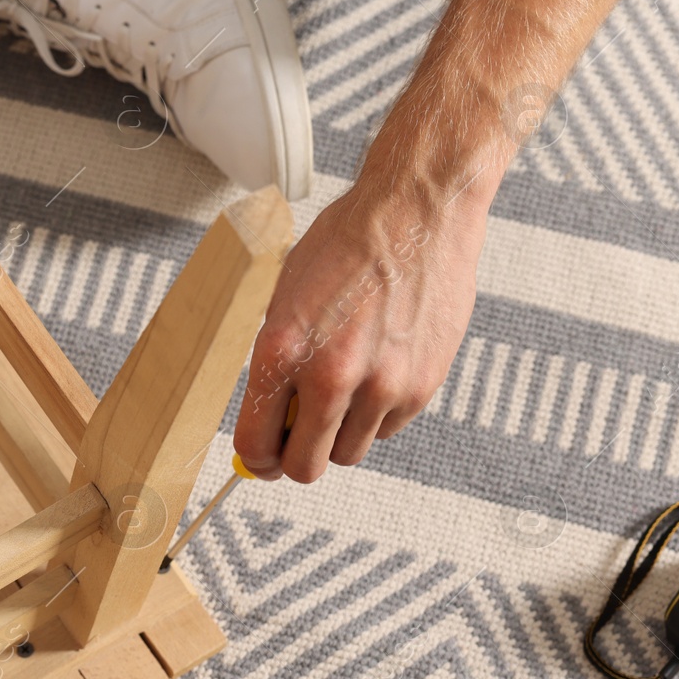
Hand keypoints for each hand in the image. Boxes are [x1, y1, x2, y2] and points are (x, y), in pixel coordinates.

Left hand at [233, 177, 485, 481]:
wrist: (416, 212)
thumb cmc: (346, 246)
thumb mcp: (285, 299)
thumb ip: (277, 364)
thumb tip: (270, 420)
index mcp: (281, 351)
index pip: (256, 444)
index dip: (257, 458)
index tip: (263, 457)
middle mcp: (330, 375)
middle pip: (305, 466)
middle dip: (297, 457)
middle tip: (299, 436)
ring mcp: (380, 385)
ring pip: (349, 454)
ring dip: (339, 434)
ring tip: (343, 389)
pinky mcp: (421, 386)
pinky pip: (388, 430)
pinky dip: (378, 414)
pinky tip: (378, 369)